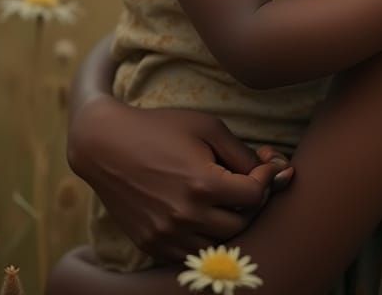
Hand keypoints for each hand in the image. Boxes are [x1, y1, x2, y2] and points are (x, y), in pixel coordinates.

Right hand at [67, 99, 287, 262]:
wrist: (106, 145)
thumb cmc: (161, 128)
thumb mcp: (207, 128)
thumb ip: (243, 153)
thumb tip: (275, 170)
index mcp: (203, 184)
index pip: (256, 195)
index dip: (265, 179)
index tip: (262, 166)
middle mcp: (186, 216)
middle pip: (243, 222)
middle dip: (251, 202)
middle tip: (247, 182)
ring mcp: (168, 235)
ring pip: (219, 242)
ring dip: (230, 221)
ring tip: (225, 197)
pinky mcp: (153, 246)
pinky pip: (193, 253)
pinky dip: (205, 237)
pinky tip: (203, 213)